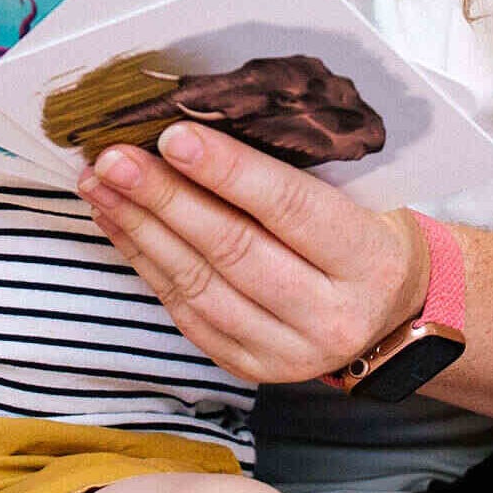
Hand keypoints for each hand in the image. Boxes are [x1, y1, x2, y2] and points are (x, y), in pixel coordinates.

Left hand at [78, 121, 430, 384]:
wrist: (393, 313)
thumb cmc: (366, 231)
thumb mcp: (360, 196)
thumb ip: (295, 170)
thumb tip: (201, 125)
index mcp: (368, 259)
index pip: (290, 208)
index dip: (228, 171)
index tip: (174, 135)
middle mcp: (331, 314)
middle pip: (233, 250)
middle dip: (165, 199)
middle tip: (114, 158)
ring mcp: (289, 351)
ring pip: (200, 286)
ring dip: (140, 230)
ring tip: (99, 185)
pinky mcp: (251, 366)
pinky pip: (186, 312)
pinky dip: (146, 264)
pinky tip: (120, 225)